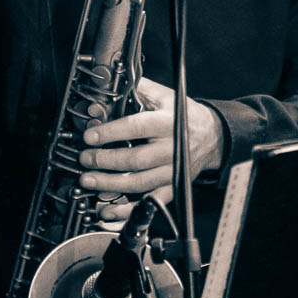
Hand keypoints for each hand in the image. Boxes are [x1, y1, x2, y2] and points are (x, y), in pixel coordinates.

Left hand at [79, 77, 223, 221]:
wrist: (212, 136)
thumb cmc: (184, 115)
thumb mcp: (165, 95)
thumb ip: (139, 89)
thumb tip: (112, 87)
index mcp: (168, 122)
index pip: (137, 127)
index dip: (111, 132)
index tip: (90, 136)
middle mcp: (172, 149)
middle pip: (137, 159)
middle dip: (106, 161)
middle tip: (85, 159)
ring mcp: (173, 171)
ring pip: (140, 183)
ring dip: (111, 184)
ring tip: (88, 180)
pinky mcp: (172, 188)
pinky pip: (149, 202)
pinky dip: (128, 210)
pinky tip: (108, 210)